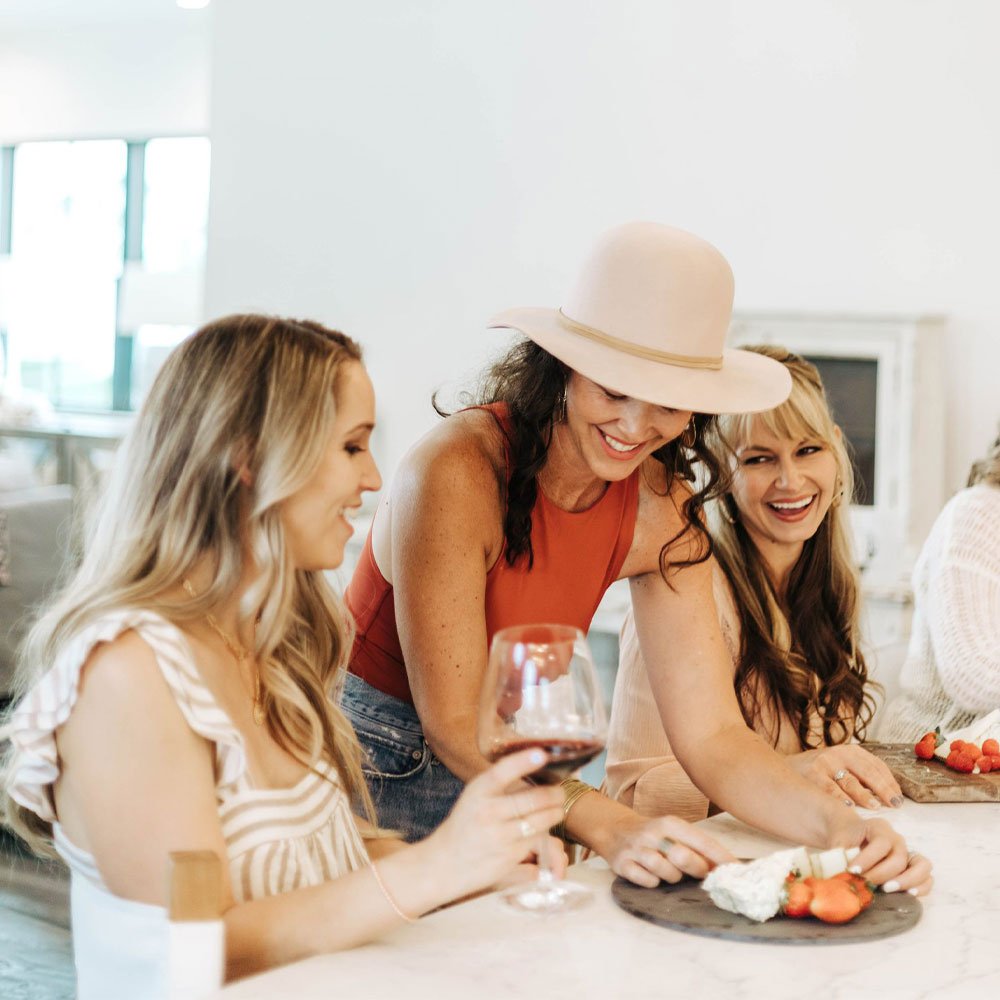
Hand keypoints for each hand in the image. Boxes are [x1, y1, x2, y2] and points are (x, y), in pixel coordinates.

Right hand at [424, 748, 564, 898]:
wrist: (446, 861)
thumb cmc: (466, 821)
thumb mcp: (475, 795)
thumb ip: (499, 783)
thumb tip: (536, 765)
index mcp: (478, 792)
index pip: (502, 773)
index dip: (523, 762)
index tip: (542, 754)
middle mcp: (488, 813)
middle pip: (532, 800)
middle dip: (554, 794)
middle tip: (560, 791)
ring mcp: (499, 837)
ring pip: (540, 822)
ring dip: (554, 814)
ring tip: (557, 809)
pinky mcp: (508, 858)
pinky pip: (537, 843)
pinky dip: (545, 834)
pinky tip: (544, 829)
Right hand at [597, 811, 737, 888]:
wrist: (614, 830)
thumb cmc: (654, 835)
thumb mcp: (674, 832)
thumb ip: (697, 847)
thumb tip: (728, 867)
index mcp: (670, 823)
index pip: (702, 841)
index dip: (721, 858)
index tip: (738, 872)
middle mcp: (653, 833)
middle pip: (683, 856)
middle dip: (696, 869)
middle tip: (701, 874)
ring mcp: (637, 849)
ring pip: (665, 871)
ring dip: (672, 877)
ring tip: (670, 872)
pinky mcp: (622, 864)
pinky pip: (646, 881)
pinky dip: (653, 883)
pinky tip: (651, 876)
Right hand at [788, 744, 903, 808]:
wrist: (786, 768)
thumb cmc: (818, 772)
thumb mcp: (841, 766)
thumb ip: (860, 776)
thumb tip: (887, 796)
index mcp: (850, 751)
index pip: (876, 765)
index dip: (889, 781)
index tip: (898, 796)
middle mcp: (839, 754)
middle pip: (867, 771)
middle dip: (883, 789)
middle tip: (895, 803)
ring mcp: (825, 763)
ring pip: (850, 781)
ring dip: (864, 795)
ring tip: (876, 806)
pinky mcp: (812, 774)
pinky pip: (830, 789)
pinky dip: (841, 799)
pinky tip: (849, 807)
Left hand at [828, 815, 933, 895]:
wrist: (851, 833)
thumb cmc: (845, 838)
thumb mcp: (838, 841)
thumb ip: (839, 854)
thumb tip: (837, 875)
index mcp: (879, 828)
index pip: (880, 843)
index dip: (868, 859)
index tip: (852, 871)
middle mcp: (897, 839)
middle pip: (900, 857)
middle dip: (883, 873)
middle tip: (867, 883)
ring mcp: (908, 852)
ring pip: (922, 865)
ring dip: (907, 880)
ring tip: (888, 890)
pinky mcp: (913, 867)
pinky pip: (927, 877)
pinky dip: (922, 887)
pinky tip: (909, 894)